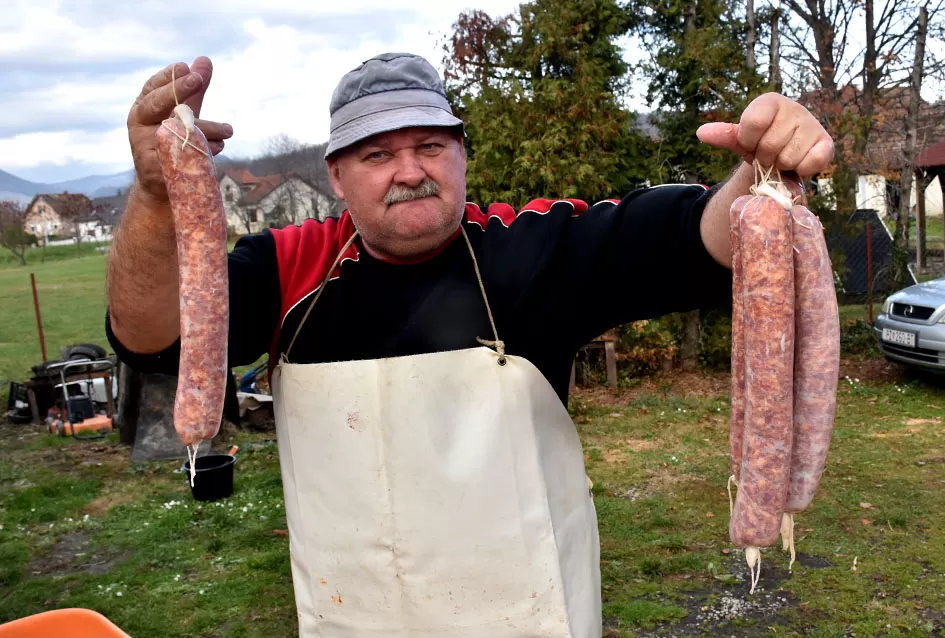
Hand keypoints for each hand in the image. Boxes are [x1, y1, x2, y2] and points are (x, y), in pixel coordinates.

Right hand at [127, 57, 232, 203]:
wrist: (163, 184)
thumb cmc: (173, 141)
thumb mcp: (184, 114)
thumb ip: (193, 90)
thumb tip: (204, 60)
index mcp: (143, 107)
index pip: (153, 87)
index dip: (169, 77)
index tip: (185, 67)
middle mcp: (139, 123)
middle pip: (156, 103)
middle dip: (177, 90)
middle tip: (197, 79)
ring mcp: (143, 145)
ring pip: (174, 129)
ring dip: (205, 128)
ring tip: (228, 129)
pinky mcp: (154, 167)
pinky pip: (181, 154)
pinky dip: (203, 150)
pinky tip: (218, 146)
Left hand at [695, 93, 833, 177]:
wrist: (788, 151)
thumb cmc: (762, 141)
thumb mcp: (742, 139)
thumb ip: (724, 135)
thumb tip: (701, 132)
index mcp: (770, 102)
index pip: (752, 123)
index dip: (748, 142)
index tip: (751, 144)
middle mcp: (794, 108)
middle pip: (769, 145)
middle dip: (765, 158)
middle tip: (768, 154)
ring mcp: (812, 124)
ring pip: (788, 158)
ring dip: (781, 165)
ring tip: (783, 158)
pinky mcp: (826, 143)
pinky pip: (810, 163)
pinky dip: (801, 170)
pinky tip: (799, 163)